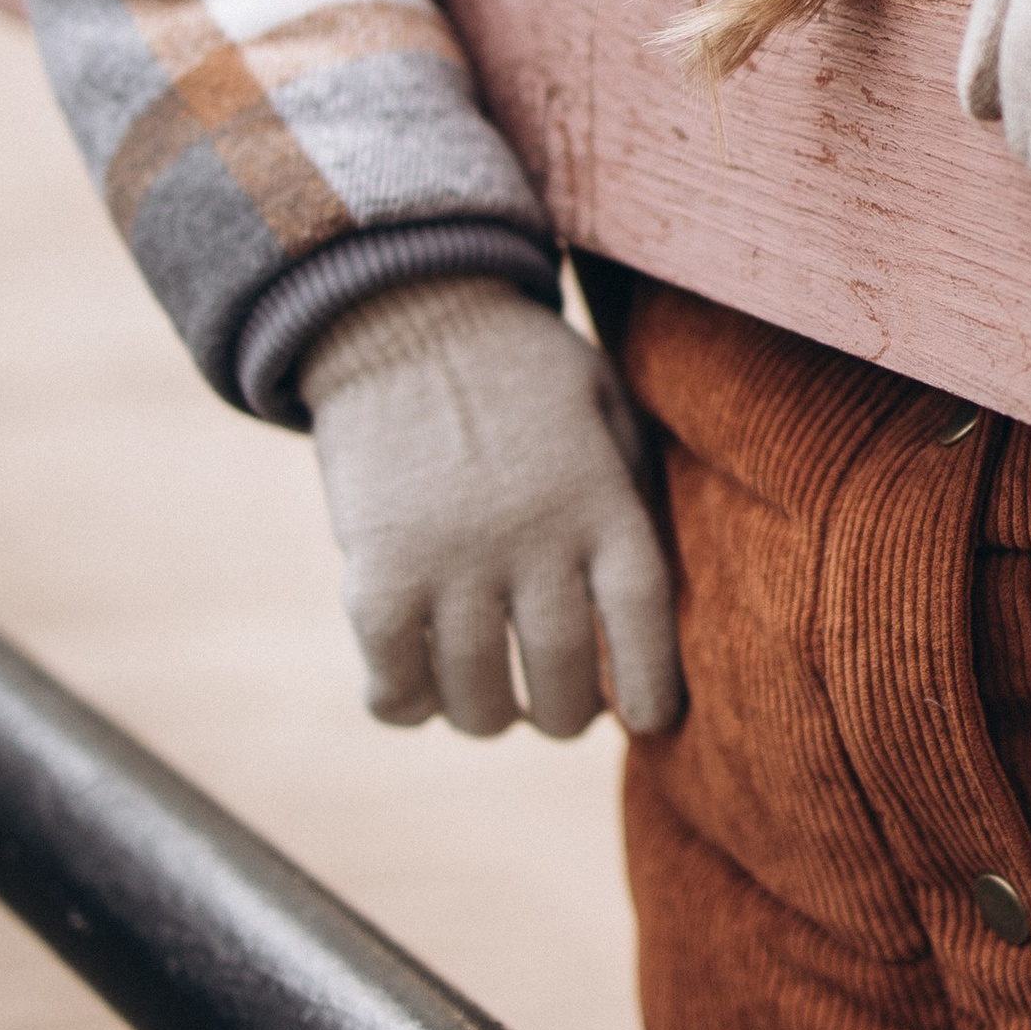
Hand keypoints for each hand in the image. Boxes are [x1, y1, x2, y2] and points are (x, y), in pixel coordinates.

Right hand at [299, 277, 679, 739]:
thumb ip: (628, 491)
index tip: (650, 718)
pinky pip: (394, 679)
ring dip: (486, 717)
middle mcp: (534, 540)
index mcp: (601, 500)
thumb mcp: (603, 406)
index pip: (644, 626)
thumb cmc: (518, 367)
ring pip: (478, 699)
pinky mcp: (378, 569)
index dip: (652, 688)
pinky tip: (412, 694)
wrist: (401, 311)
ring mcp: (453, 560)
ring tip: (488, 703)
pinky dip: (403, 704)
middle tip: (555, 710)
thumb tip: (649, 604)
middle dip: (562, 717)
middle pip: (561, 682)